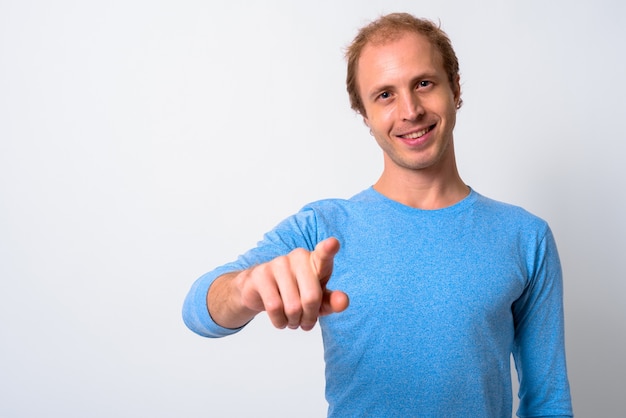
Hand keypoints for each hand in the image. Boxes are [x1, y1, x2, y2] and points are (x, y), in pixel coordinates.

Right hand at [234, 237, 348, 330]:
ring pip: (292, 306)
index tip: (333, 243)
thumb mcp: (319, 300)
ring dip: (294, 322)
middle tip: (305, 321)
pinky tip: (280, 319)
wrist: (261, 291)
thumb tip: (343, 301)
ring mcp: (278, 263)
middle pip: (311, 298)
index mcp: (316, 260)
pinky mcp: (261, 274)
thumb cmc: (297, 293)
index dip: (328, 249)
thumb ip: (333, 301)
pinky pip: (274, 307)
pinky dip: (280, 321)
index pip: (324, 254)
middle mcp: (298, 257)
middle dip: (309, 317)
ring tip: (292, 320)